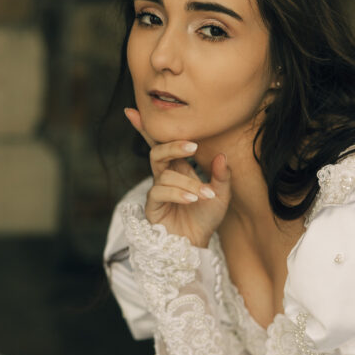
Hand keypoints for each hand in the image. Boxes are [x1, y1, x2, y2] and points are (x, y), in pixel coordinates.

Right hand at [125, 107, 230, 247]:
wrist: (196, 245)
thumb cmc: (205, 218)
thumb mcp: (220, 195)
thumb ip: (222, 176)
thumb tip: (222, 156)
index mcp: (178, 168)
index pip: (161, 144)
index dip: (146, 129)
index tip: (132, 110)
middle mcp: (164, 176)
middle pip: (158, 151)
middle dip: (173, 146)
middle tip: (192, 146)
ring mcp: (157, 191)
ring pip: (165, 174)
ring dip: (188, 182)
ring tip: (204, 194)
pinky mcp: (152, 206)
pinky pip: (160, 191)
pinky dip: (178, 193)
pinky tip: (192, 199)